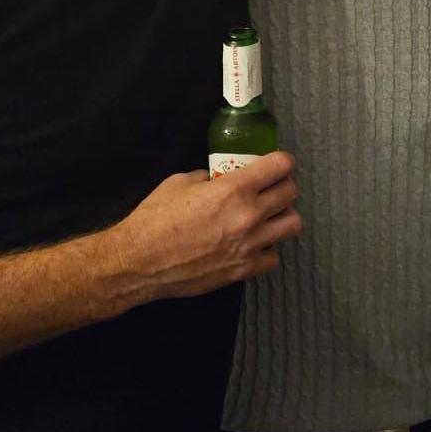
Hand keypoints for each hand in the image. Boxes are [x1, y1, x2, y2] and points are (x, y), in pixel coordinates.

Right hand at [100, 151, 302, 306]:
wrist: (138, 262)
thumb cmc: (154, 219)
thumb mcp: (179, 183)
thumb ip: (208, 178)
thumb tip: (218, 179)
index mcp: (234, 189)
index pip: (281, 165)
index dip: (282, 161)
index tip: (277, 164)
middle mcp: (249, 215)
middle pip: (291, 193)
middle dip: (283, 186)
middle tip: (271, 189)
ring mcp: (250, 244)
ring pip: (293, 225)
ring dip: (282, 217)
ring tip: (268, 218)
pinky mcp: (243, 269)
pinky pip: (274, 257)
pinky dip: (267, 250)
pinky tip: (253, 246)